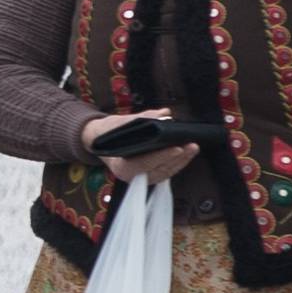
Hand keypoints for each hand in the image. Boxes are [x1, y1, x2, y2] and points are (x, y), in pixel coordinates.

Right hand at [82, 107, 199, 186]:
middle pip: (160, 169)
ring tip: (192, 147)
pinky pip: (167, 171)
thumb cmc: (107, 133)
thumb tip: (164, 114)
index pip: (145, 163)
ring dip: (182, 160)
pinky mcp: (150, 176)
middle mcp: (132, 177)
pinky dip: (178, 162)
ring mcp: (142, 178)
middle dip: (178, 158)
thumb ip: (142, 118)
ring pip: (167, 172)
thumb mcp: (119, 122)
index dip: (162, 156)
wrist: (99, 142)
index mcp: (121, 167)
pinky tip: (187, 153)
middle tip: (191, 145)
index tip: (177, 148)